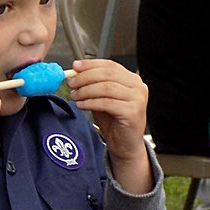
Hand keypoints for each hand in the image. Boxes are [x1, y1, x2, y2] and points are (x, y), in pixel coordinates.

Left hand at [66, 59, 153, 193]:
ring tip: (74, 95)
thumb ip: (92, 85)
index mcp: (131, 79)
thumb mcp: (101, 98)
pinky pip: (107, 103)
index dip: (91, 64)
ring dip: (86, 90)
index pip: (110, 65)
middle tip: (71, 83)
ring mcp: (138, 99)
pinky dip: (91, 102)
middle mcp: (138, 86)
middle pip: (107, 74)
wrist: (125, 145)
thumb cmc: (114, 122)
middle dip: (85, 77)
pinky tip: (81, 105)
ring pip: (107, 87)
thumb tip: (74, 74)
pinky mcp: (133, 112)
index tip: (75, 67)